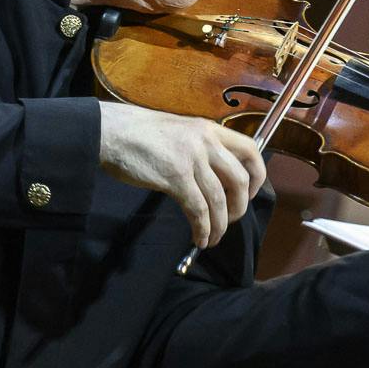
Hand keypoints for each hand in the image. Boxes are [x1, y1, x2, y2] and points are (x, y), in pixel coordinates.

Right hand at [97, 101, 267, 248]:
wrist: (110, 131)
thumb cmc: (140, 134)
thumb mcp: (181, 131)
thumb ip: (200, 148)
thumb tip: (214, 177)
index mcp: (210, 130)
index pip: (251, 150)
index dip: (257, 176)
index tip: (250, 193)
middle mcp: (206, 142)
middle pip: (240, 179)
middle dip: (240, 206)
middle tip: (230, 220)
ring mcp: (191, 158)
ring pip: (219, 198)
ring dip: (220, 224)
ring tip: (214, 238)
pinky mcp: (175, 176)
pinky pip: (197, 208)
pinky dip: (203, 227)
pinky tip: (200, 237)